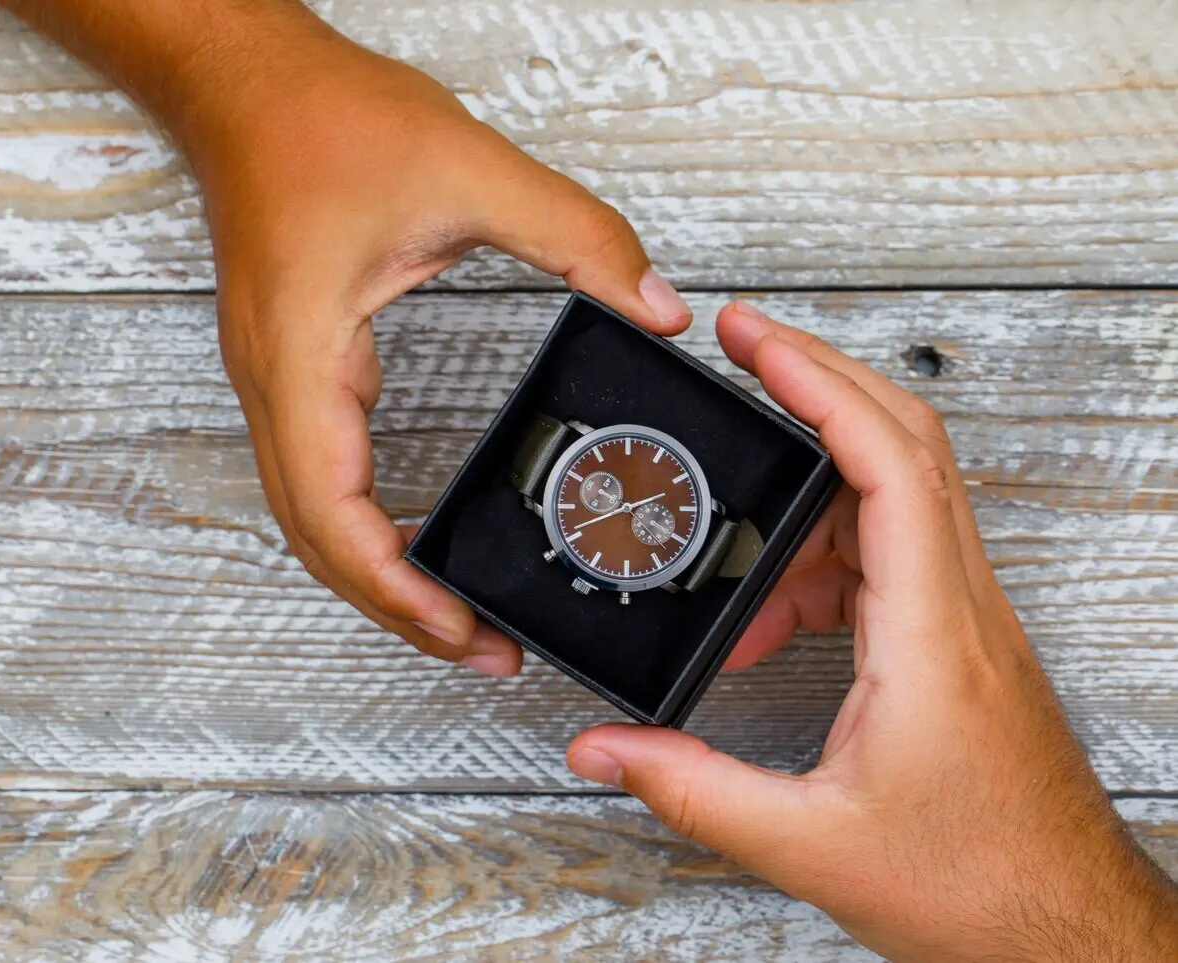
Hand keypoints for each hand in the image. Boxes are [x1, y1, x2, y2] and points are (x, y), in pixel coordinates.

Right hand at [181, 9, 691, 675]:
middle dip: (393, 608)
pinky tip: (413, 542)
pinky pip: (318, 478)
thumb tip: (653, 305)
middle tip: (480, 648)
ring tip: (450, 617)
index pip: (334, 510)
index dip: (394, 588)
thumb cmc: (318, 119)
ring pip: (311, 519)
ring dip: (375, 578)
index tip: (460, 629)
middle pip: (318, 541)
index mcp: (305, 352)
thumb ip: (577, 237)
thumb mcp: (469, 169)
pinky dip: (365, 529)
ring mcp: (277, 380)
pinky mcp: (294, 367)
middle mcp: (278, 382)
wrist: (244, 84)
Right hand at [567, 303, 1177, 960]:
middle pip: (899, 445)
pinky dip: (817, 562)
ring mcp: (961, 620)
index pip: (887, 462)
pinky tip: (770, 615)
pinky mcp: (952, 642)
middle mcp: (958, 608)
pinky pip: (883, 559)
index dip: (818, 384)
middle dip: (814, 382)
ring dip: (803, 495)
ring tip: (727, 540)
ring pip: (890, 498)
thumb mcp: (810, 844)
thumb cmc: (981, 889)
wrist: (1065, 932)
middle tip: (739, 351)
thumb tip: (607, 747)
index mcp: (932, 635)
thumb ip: (691, 788)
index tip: (755, 339)